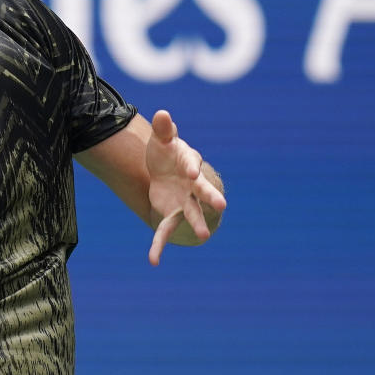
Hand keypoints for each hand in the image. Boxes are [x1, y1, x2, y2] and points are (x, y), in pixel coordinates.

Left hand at [145, 110, 226, 265]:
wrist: (161, 169)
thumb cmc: (166, 152)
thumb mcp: (161, 140)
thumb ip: (163, 129)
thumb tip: (162, 114)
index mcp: (189, 164)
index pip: (192, 165)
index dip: (191, 168)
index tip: (192, 172)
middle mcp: (192, 186)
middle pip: (203, 192)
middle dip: (211, 197)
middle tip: (221, 206)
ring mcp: (184, 202)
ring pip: (192, 214)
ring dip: (197, 224)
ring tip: (204, 237)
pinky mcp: (172, 213)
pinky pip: (165, 230)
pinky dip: (159, 245)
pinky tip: (153, 261)